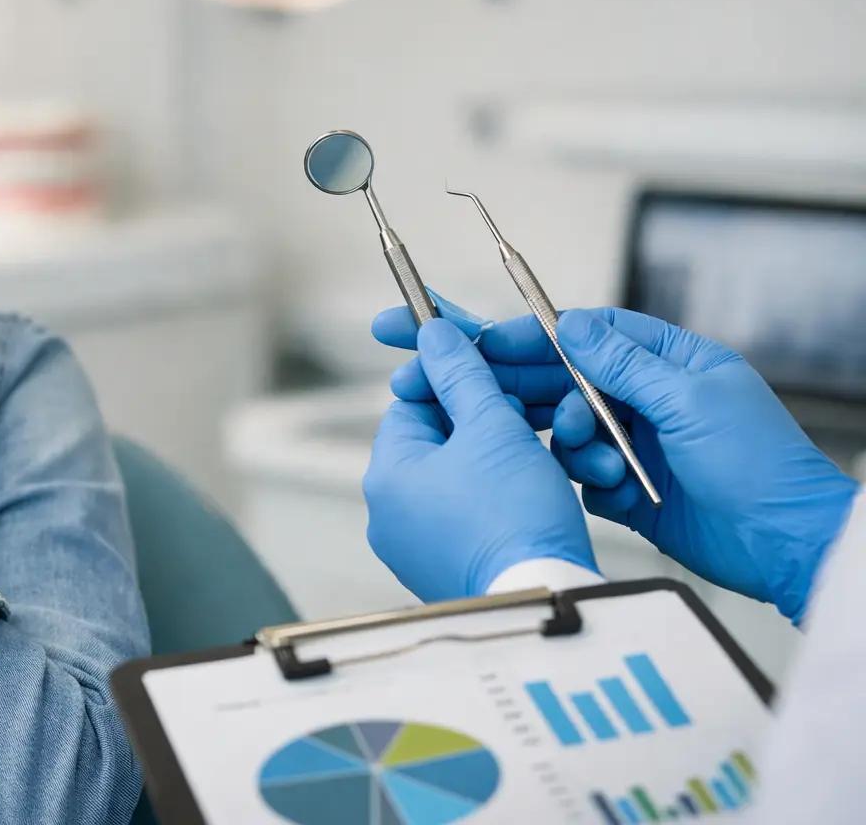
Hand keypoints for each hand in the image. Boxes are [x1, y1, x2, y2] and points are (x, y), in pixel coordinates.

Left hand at [365, 319, 597, 601]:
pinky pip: (477, 517)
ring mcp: (417, 548)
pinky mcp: (451, 572)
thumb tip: (433, 333)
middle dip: (492, 423)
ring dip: (509, 459)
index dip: (457, 380)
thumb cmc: (514, 517)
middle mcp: (389, 514)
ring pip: (466, 478)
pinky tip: (543, 492)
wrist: (543, 600)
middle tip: (533, 419)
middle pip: (441, 441)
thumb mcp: (492, 427)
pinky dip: (509, 499)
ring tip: (549, 456)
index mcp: (385, 473)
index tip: (499, 377)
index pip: (412, 402)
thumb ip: (463, 374)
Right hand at [376, 303, 859, 620]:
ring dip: (567, 440)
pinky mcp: (623, 486)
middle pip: (560, 379)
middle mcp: (643, 396)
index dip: (529, 335)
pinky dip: (586, 477)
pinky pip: (576, 472)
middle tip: (477, 394)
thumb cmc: (760, 465)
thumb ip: (623, 363)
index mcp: (666, 360)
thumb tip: (569, 323)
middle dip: (521, 387)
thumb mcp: (689, 400)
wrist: (786, 546)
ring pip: (562, 428)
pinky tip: (613, 484)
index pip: (584, 334)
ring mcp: (631, 442)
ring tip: (596, 455)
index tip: (482, 341)